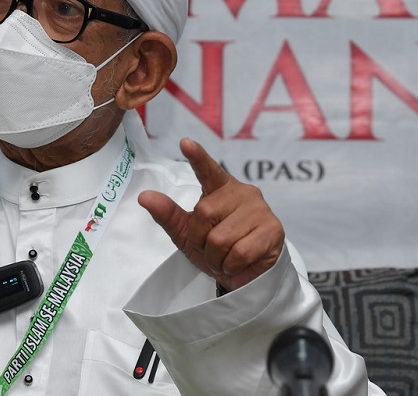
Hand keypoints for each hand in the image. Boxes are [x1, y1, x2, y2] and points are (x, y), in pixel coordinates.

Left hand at [138, 138, 283, 291]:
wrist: (246, 276)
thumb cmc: (217, 249)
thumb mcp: (187, 234)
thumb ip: (168, 214)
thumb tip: (144, 197)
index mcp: (220, 188)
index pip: (208, 170)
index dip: (198, 157)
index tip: (185, 143)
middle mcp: (242, 192)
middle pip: (204, 213)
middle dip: (201, 240)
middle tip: (212, 249)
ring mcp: (260, 209)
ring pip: (221, 238)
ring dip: (216, 257)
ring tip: (226, 257)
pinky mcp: (273, 230)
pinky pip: (239, 253)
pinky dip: (232, 266)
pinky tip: (239, 264)